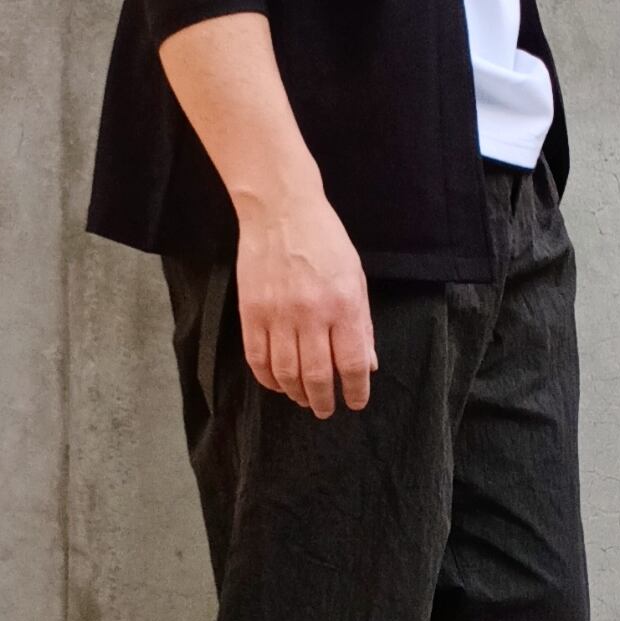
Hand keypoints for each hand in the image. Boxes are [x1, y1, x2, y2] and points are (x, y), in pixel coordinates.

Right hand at [233, 178, 376, 417]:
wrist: (280, 211)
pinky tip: (278, 383)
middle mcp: (311, 314)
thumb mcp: (356, 279)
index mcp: (343, 305)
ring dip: (296, 393)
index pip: (353, 363)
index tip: (354, 402)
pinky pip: (257, 359)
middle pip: (317, 376)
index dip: (355, 391)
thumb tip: (368, 365)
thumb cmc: (325, 242)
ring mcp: (278, 315)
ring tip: (303, 398)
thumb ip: (362, 324)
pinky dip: (268, 378)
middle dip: (323, 401)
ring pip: (286, 374)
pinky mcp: (251, 312)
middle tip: (325, 409)